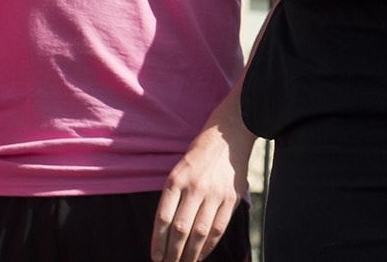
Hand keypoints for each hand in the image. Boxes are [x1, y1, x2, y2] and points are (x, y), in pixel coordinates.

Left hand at [153, 118, 250, 261]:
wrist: (228, 137)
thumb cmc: (198, 156)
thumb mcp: (178, 170)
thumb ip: (172, 198)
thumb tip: (165, 232)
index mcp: (176, 179)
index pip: (163, 218)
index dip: (158, 242)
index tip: (155, 258)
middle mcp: (194, 187)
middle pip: (180, 229)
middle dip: (172, 253)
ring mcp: (214, 193)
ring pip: (199, 233)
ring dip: (190, 254)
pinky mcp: (231, 198)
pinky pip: (218, 228)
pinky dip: (209, 246)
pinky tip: (202, 255)